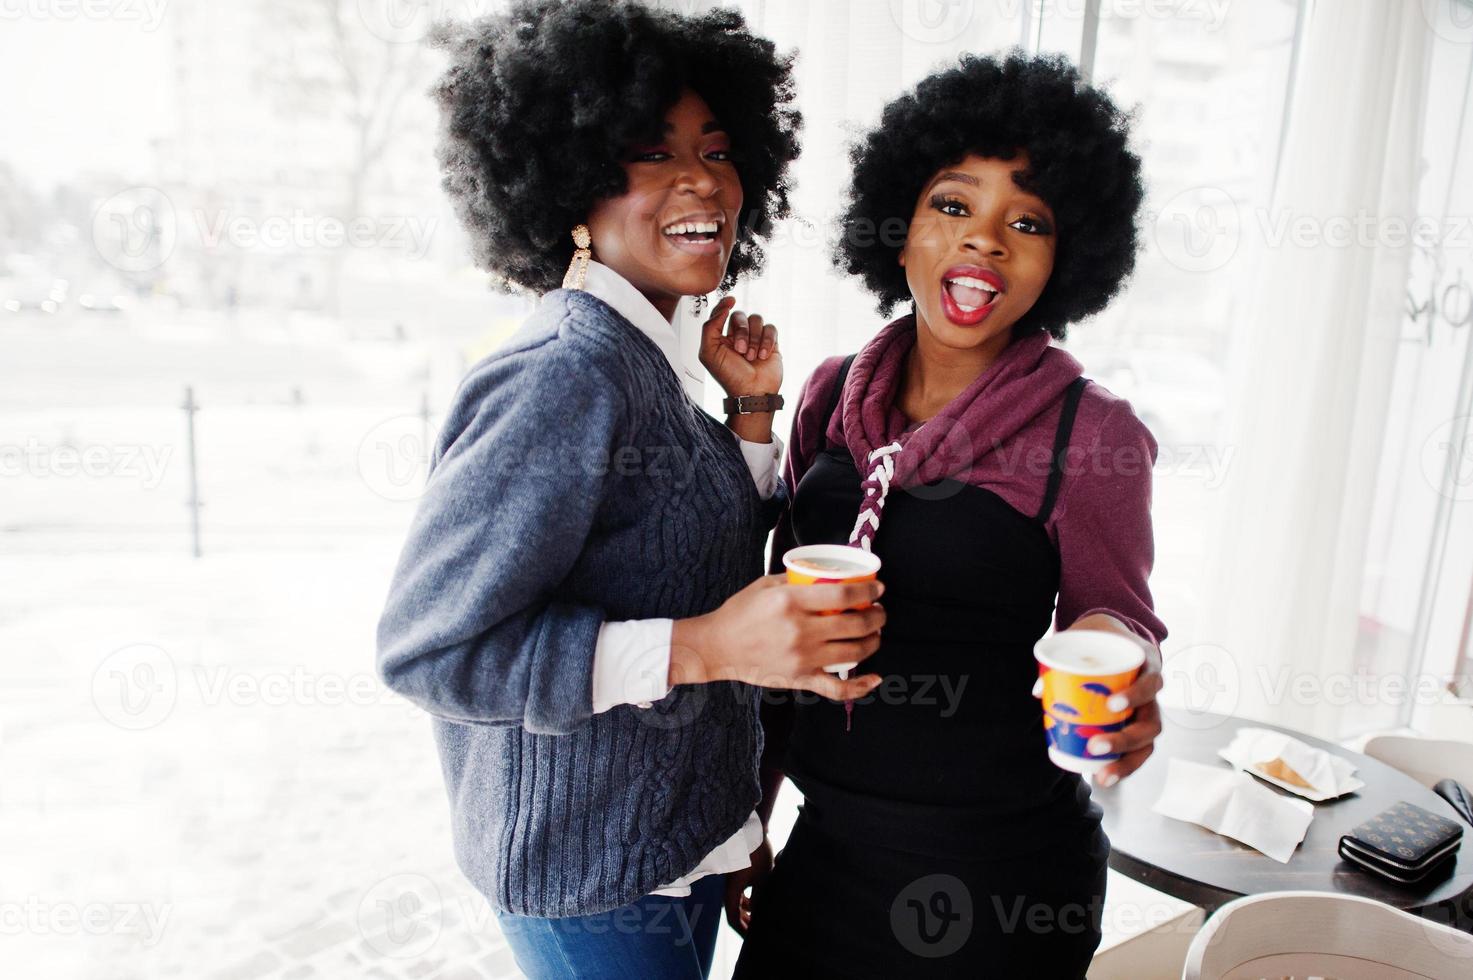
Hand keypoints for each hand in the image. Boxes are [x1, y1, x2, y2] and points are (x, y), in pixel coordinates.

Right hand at [670, 574, 885, 700]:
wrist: (718, 646)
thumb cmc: (741, 612)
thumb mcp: (767, 585)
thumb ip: (797, 579)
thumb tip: (826, 574)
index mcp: (791, 602)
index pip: (844, 595)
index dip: (869, 590)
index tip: (879, 588)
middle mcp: (800, 631)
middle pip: (855, 624)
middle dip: (877, 616)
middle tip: (879, 611)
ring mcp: (802, 658)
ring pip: (854, 653)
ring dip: (873, 642)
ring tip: (875, 634)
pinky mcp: (800, 679)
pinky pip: (837, 689)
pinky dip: (860, 686)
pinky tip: (875, 679)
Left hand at [698, 296, 782, 398]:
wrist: (752, 392)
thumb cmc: (728, 375)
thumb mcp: (709, 352)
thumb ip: (710, 326)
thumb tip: (725, 306)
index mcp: (721, 337)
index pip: (722, 313)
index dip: (724, 304)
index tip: (730, 300)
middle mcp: (738, 336)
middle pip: (740, 316)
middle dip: (742, 331)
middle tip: (741, 351)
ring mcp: (756, 338)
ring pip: (757, 319)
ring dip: (754, 338)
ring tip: (752, 357)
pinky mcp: (771, 343)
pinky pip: (771, 328)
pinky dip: (767, 341)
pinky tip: (763, 356)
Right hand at [724, 835, 772, 935]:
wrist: (749, 830)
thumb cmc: (755, 852)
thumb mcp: (762, 877)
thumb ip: (760, 897)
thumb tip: (757, 912)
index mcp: (732, 891)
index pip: (733, 919)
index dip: (742, 931)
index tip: (753, 939)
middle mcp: (729, 889)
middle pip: (735, 914)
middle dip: (746, 924)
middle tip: (759, 932)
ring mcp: (732, 883)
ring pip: (738, 904)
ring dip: (748, 913)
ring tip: (761, 919)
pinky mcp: (737, 876)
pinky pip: (740, 895)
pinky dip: (748, 902)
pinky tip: (759, 903)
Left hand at [1033, 622, 1163, 787]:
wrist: (1115, 636)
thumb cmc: (1099, 637)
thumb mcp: (1082, 635)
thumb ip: (1062, 654)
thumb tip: (1039, 690)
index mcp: (1146, 665)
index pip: (1152, 682)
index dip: (1135, 695)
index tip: (1112, 704)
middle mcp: (1153, 693)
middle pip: (1152, 722)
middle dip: (1125, 739)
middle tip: (1096, 745)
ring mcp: (1148, 711)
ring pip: (1148, 743)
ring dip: (1126, 761)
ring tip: (1102, 775)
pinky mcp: (1139, 725)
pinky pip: (1139, 750)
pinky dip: (1123, 765)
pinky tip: (1102, 777)